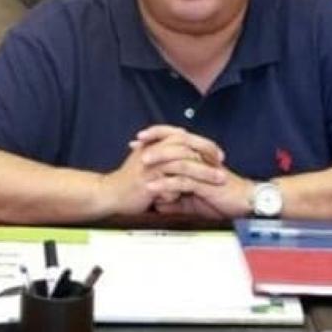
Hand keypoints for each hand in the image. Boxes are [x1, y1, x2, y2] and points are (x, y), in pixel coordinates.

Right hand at [94, 125, 227, 215]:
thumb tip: (187, 151)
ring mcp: (151, 166)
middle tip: (222, 162)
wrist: (109, 194)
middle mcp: (154, 151)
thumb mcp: (149, 163)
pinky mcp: (149, 182)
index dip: (203, 143)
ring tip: (219, 179)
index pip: (184, 137)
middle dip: (208, 153)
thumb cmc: (130, 181)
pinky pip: (173, 183)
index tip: (218, 153)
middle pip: (186, 145)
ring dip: (204, 172)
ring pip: (184, 164)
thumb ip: (165, 154)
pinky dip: (186, 188)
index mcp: (155, 144)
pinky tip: (196, 193)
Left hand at [134, 125, 252, 218]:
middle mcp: (202, 159)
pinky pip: (184, 182)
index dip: (158, 135)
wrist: (246, 204)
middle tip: (137, 143)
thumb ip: (177, 199)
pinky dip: (166, 184)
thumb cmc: (222, 199)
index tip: (138, 139)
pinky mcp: (207, 185)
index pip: (177, 138)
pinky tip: (153, 188)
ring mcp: (205, 171)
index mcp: (199, 157)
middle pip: (177, 142)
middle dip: (155, 141)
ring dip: (159, 159)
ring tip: (142, 162)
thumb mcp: (194, 200)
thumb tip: (159, 203)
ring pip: (179, 159)